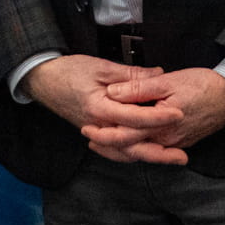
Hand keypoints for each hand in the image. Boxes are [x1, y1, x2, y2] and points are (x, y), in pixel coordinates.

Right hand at [25, 55, 182, 162]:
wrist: (42, 80)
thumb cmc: (69, 70)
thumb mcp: (101, 66)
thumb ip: (130, 74)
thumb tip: (158, 74)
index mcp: (100, 108)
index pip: (134, 118)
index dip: (158, 117)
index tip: (179, 114)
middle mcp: (98, 126)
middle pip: (132, 146)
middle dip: (159, 153)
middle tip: (183, 156)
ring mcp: (96, 132)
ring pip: (124, 152)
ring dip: (148, 157)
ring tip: (171, 158)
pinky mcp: (95, 132)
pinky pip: (114, 150)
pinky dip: (131, 154)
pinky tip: (146, 153)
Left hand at [84, 67, 224, 165]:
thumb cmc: (203, 84)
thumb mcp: (169, 80)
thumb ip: (139, 87)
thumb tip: (113, 92)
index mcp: (160, 125)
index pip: (125, 135)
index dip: (103, 133)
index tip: (87, 128)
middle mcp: (166, 140)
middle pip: (131, 150)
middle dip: (108, 147)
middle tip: (88, 140)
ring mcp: (175, 144)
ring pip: (142, 153)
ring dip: (121, 150)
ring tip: (102, 145)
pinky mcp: (182, 141)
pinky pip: (154, 150)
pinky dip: (138, 148)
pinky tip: (130, 142)